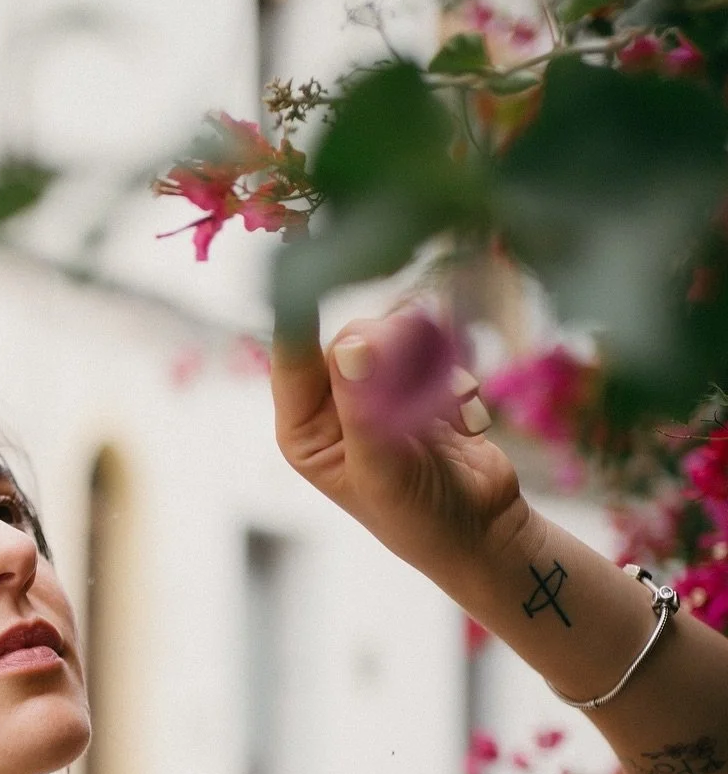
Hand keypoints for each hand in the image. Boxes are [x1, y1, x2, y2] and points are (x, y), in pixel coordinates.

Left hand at [270, 301, 526, 579]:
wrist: (482, 531)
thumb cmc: (419, 516)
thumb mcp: (384, 469)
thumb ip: (367, 408)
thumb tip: (352, 345)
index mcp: (304, 428)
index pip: (291, 354)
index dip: (297, 303)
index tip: (301, 242)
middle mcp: (333, 403)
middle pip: (352, 334)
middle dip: (394, 352)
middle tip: (425, 386)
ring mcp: (378, 388)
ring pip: (396, 333)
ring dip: (432, 366)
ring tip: (451, 412)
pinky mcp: (421, 381)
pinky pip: (437, 346)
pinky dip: (458, 378)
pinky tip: (468, 423)